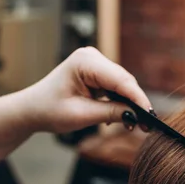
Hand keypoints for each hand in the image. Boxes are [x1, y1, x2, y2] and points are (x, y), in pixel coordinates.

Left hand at [19, 47, 151, 133]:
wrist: (33, 109)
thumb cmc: (49, 110)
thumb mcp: (82, 115)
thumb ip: (111, 112)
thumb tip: (138, 116)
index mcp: (85, 61)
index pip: (120, 79)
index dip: (138, 98)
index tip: (151, 116)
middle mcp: (92, 57)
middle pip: (124, 81)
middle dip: (136, 103)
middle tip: (147, 127)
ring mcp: (96, 63)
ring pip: (123, 85)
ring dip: (129, 105)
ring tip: (135, 126)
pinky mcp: (98, 73)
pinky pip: (116, 87)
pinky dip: (120, 102)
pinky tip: (121, 118)